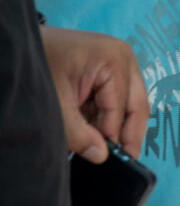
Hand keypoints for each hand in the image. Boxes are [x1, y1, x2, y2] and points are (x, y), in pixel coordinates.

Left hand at [39, 26, 148, 160]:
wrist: (17, 44)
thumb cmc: (37, 64)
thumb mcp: (54, 102)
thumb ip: (77, 132)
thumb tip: (100, 156)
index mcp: (115, 60)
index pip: (122, 107)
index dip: (114, 136)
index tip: (107, 161)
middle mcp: (124, 58)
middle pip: (136, 105)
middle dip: (126, 134)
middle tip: (123, 161)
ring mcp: (120, 61)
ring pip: (130, 104)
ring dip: (115, 126)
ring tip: (102, 148)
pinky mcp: (111, 68)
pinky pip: (117, 98)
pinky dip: (106, 116)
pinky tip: (94, 131)